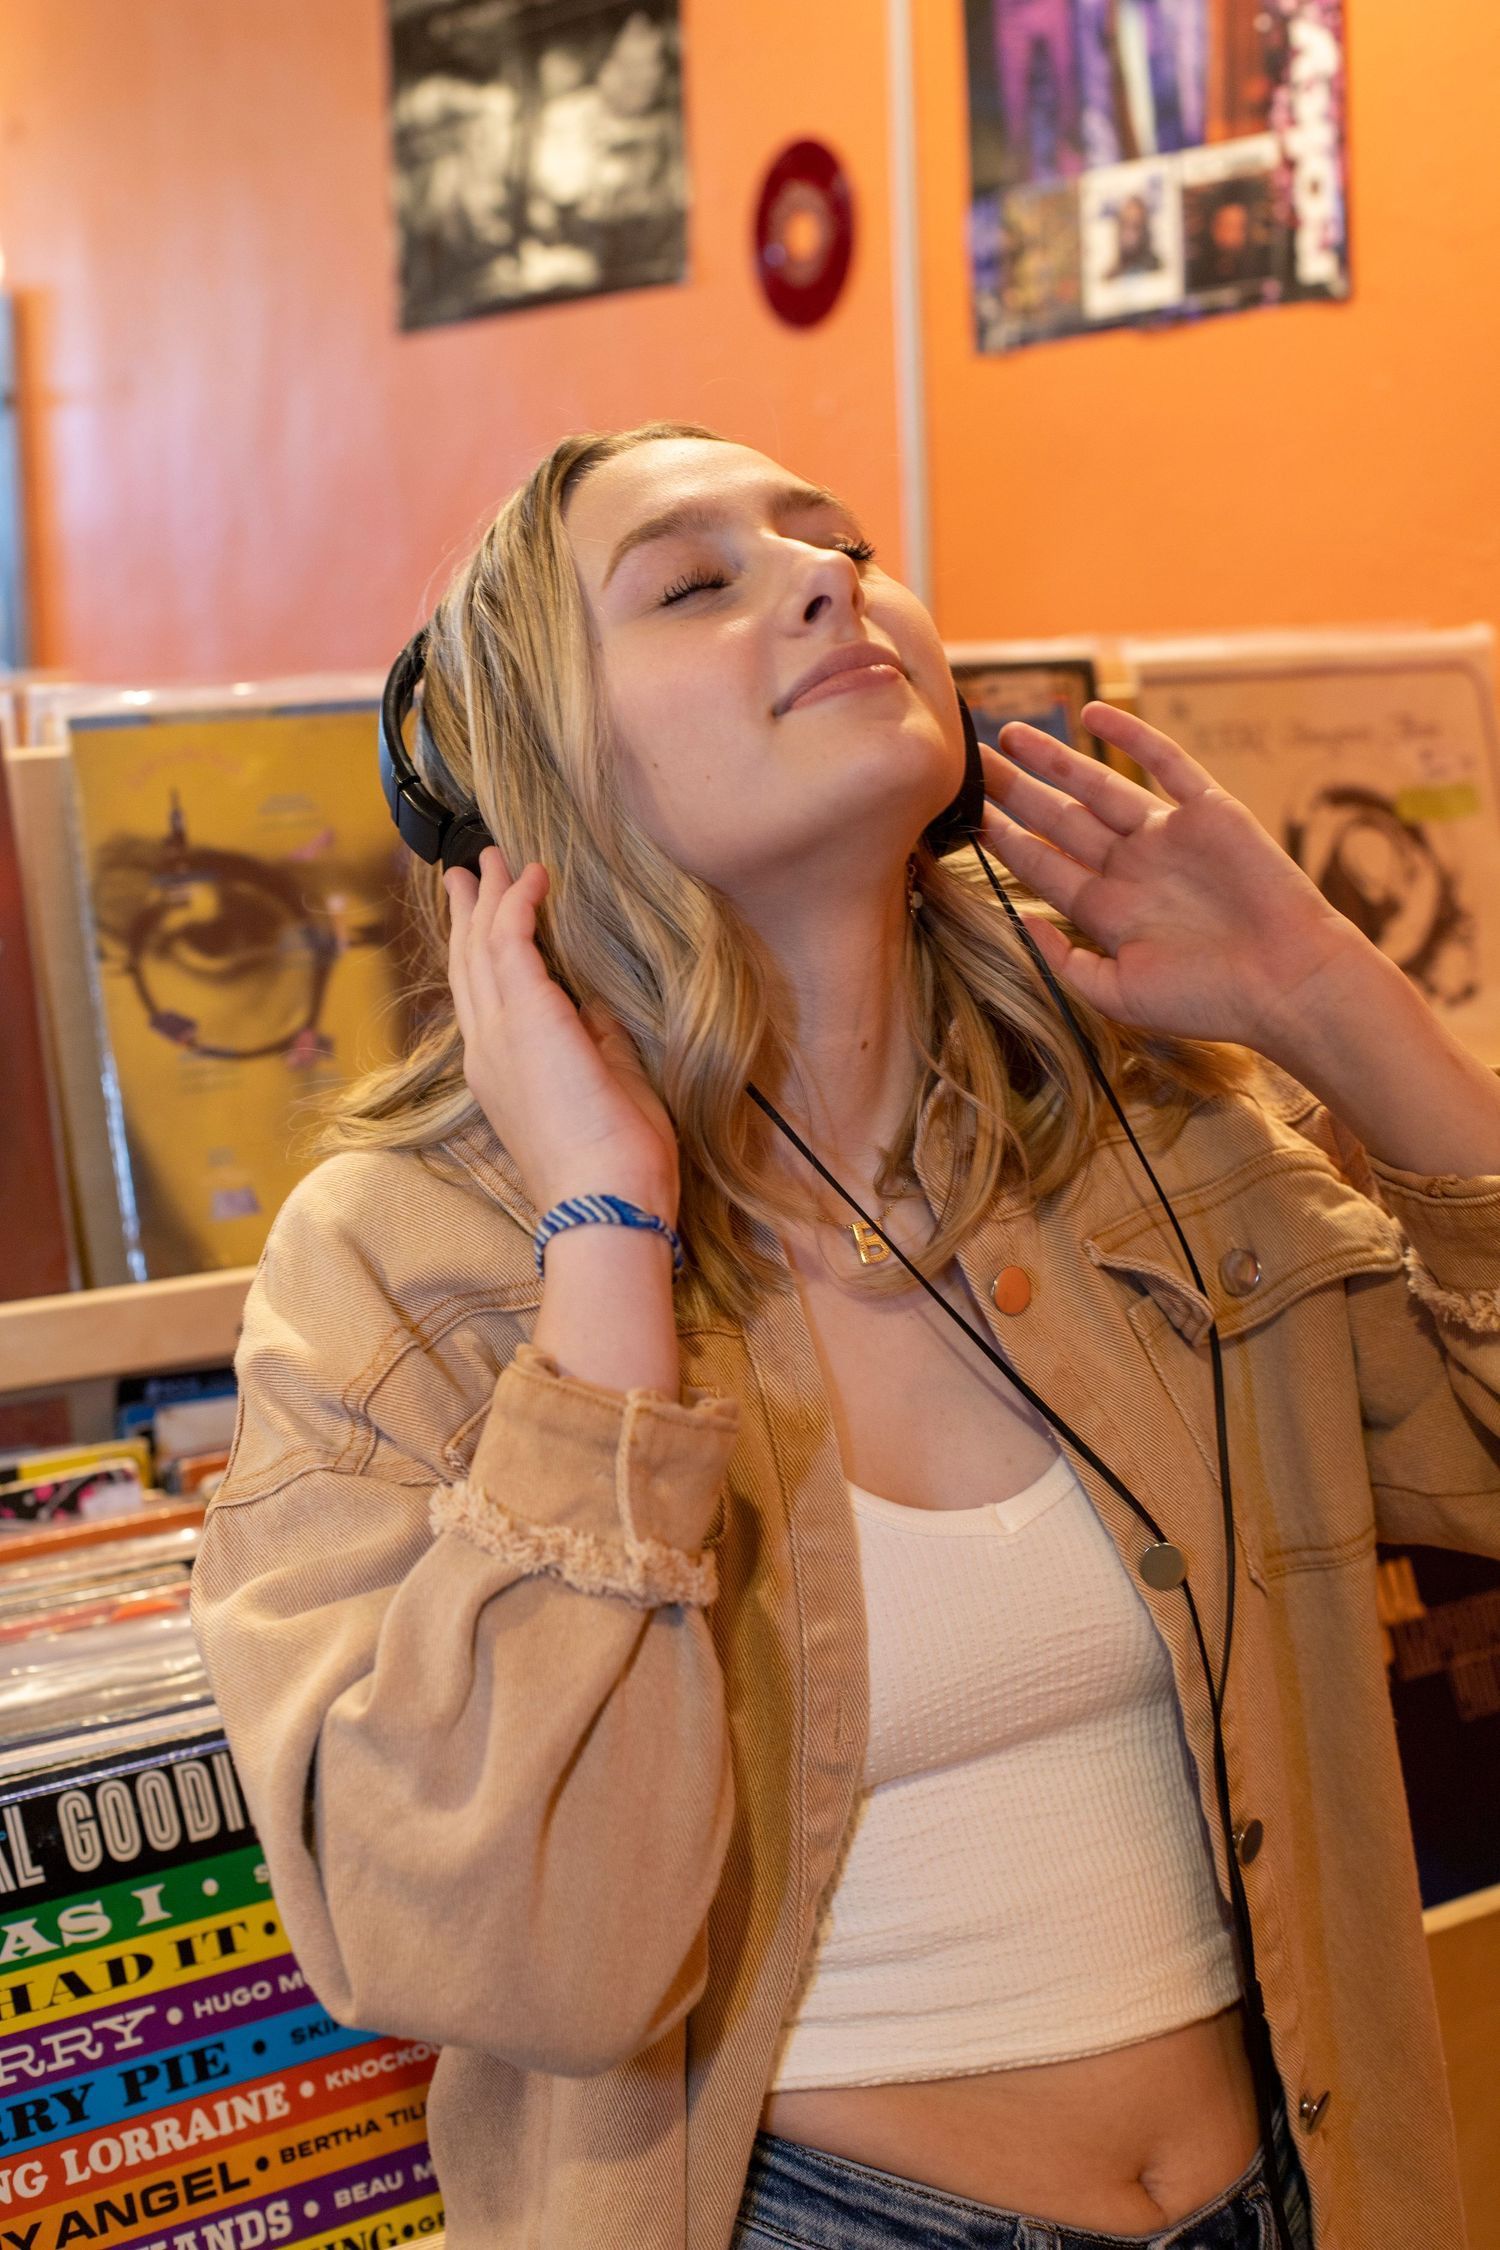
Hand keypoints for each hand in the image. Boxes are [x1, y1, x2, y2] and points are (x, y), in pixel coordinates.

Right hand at [444, 848, 679, 1222]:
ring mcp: (498, 1033)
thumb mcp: (605, 1087)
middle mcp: (487, 1049)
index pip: (483, 998)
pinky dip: (520, 903)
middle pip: (467, 964)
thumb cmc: (615, 1160)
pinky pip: (510, 941)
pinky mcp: (525, 1016)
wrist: (605, 1197)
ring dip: (490, 896)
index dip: (479, 951)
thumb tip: (596, 1010)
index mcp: (502, 1072)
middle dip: (468, 912)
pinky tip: (535, 877)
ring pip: (481, 946)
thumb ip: (595, 1045)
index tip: (485, 916)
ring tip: (495, 857)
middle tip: (466, 872)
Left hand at [977, 700, 1368, 1054]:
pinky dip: (1130, 735)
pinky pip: (1165, 763)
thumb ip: (1064, 960)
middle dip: (1017, 792)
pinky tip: (1093, 714)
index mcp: (1110, 911)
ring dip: (1056, 760)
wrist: (1288, 981)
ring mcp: (1169, 837)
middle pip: (1061, 820)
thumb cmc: (1207, 1000)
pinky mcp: (1209, 811)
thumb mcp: (1118, 994)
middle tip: (975, 763)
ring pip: (1099, 786)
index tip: (965, 816)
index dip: (1005, 840)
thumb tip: (1019, 921)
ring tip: (1011, 734)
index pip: (1044, 867)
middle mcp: (1133, 868)